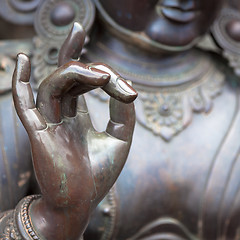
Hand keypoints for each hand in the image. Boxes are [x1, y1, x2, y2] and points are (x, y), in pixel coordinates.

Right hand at [12, 23, 136, 239]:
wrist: (82, 203)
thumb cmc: (99, 174)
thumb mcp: (120, 138)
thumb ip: (123, 111)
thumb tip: (126, 87)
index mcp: (76, 117)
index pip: (79, 83)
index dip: (94, 68)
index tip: (120, 79)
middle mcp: (61, 116)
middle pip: (66, 77)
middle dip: (81, 60)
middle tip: (93, 47)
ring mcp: (48, 123)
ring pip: (53, 85)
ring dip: (74, 72)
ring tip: (97, 73)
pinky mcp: (39, 134)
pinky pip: (24, 105)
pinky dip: (20, 83)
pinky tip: (24, 60)